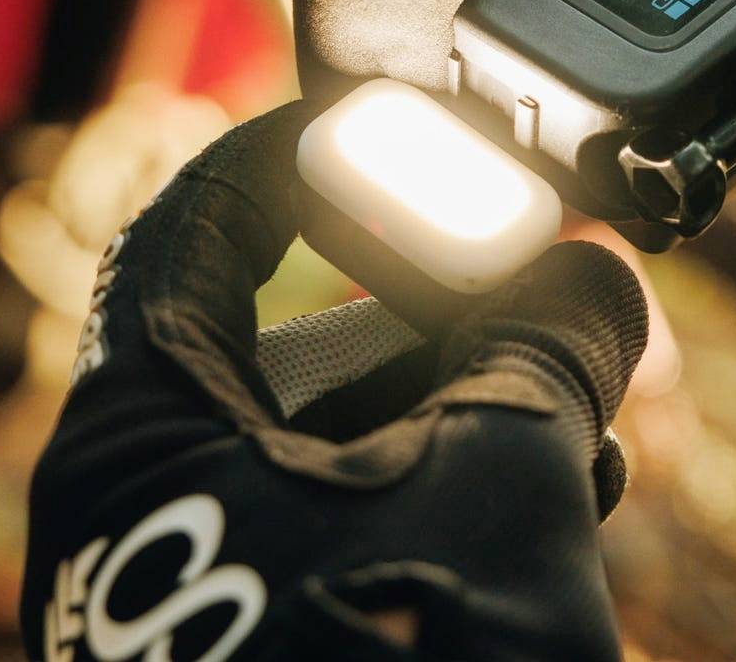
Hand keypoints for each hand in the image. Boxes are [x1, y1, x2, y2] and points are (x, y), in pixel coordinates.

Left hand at [20, 101, 646, 661]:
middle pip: (296, 339)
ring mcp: (206, 593)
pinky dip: (453, 502)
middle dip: (452, 316)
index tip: (413, 126)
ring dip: (475, 417)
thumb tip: (598, 257)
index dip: (311, 149)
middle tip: (563, 304)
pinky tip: (562, 514)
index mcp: (137, 436)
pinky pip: (356, 534)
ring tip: (591, 433)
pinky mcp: (266, 652)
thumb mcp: (497, 480)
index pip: (197, 221)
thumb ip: (549, 339)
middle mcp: (148, 509)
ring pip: (344, 448)